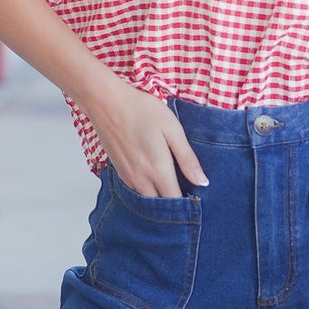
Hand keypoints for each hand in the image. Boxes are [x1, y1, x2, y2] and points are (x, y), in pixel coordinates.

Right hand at [81, 71, 208, 197]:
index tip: (198, 199)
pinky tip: (154, 179)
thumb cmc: (141, 111)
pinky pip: (136, 191)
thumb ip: (187, 159)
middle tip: (187, 195)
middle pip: (160, 205)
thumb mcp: (173, 130)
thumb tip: (202, 182)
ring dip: (159, 199)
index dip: (188, 205)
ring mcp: (127, 177)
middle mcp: (141, 180)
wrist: (106, 102)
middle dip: (174, 205)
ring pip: (147, 200)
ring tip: (172, 187)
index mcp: (158, 171)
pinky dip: (147, 191)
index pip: (176, 202)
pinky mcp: (119, 172)